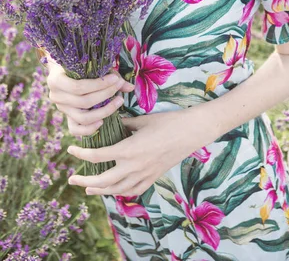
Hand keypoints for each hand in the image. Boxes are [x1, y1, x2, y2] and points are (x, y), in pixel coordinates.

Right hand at [45, 50, 134, 136]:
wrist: (63, 70)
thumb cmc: (79, 64)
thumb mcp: (90, 64)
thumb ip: (109, 74)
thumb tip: (130, 87)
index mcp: (56, 80)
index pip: (78, 87)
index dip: (99, 85)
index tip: (116, 79)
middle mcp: (55, 96)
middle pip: (83, 102)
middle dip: (105, 94)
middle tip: (120, 87)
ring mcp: (61, 109)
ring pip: (82, 118)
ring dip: (104, 111)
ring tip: (119, 102)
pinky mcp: (66, 117)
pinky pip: (75, 130)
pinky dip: (89, 129)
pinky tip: (103, 121)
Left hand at [67, 110, 199, 196]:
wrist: (192, 131)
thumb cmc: (168, 121)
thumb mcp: (142, 121)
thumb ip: (124, 125)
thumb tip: (110, 125)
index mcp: (129, 149)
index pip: (98, 156)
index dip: (81, 154)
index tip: (71, 150)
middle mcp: (134, 166)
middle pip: (103, 180)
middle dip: (85, 181)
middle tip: (72, 178)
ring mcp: (145, 175)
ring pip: (117, 190)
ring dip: (100, 190)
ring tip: (89, 188)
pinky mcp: (154, 177)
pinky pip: (133, 191)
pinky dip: (121, 192)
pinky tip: (115, 190)